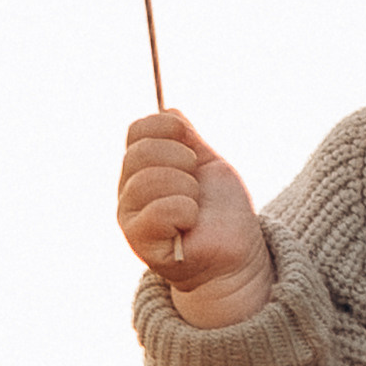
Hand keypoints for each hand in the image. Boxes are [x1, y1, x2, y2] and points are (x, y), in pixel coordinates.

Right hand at [116, 110, 274, 323]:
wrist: (236, 253)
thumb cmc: (222, 211)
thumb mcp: (209, 163)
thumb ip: (187, 138)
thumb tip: (169, 112)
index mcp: (143, 167)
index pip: (138, 130)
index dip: (168, 128)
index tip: (194, 147)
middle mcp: (129, 190)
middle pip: (140, 153)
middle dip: (182, 161)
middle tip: (196, 183)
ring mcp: (131, 217)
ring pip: (147, 181)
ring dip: (186, 189)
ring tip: (195, 205)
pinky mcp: (139, 242)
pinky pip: (157, 211)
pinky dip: (185, 211)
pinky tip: (190, 222)